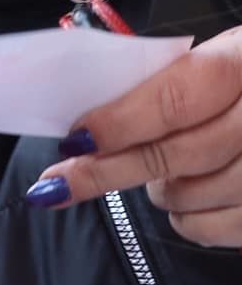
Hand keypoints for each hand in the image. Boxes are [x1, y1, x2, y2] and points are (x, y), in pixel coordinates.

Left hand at [27, 26, 241, 247]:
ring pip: (192, 196)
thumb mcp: (230, 54)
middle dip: (108, 170)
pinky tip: (187, 201)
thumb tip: (95, 122)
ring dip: (157, 189)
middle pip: (176, 155)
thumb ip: (173, 80)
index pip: (176, 98)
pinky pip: (220, 230)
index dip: (120, 122)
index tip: (75, 139)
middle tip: (58, 182)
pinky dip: (190, 220)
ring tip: (155, 173)